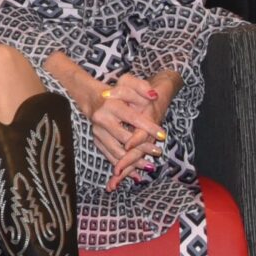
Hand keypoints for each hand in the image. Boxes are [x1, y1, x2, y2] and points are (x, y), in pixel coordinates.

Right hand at [88, 73, 164, 188]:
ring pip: (116, 151)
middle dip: (142, 147)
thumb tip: (154, 96)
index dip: (148, 127)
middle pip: (124, 138)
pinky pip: (110, 157)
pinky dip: (123, 166)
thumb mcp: (128, 82)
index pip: (133, 118)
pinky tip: (135, 173)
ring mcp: (97, 132)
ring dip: (133, 161)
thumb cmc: (115, 91)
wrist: (93, 98)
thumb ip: (141, 86)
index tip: (162, 135)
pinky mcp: (96, 141)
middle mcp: (102, 120)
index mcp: (110, 105)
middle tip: (158, 151)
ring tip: (149, 165)